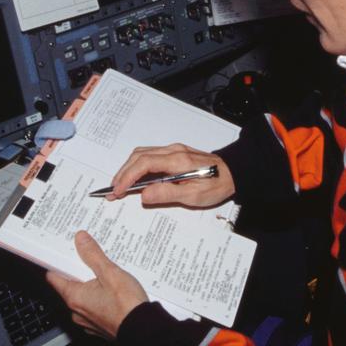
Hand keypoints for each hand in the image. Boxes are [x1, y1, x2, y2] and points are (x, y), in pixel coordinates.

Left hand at [45, 231, 147, 339]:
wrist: (144, 330)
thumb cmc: (127, 306)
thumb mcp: (110, 273)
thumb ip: (93, 255)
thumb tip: (81, 240)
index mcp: (74, 297)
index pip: (54, 277)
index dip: (58, 262)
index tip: (64, 252)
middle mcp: (77, 311)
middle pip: (71, 285)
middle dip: (80, 271)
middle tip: (92, 257)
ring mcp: (88, 320)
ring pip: (85, 296)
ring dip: (93, 284)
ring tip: (108, 273)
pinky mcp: (100, 325)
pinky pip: (95, 306)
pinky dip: (101, 297)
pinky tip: (115, 290)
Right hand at [109, 143, 235, 207]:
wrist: (232, 172)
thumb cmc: (216, 184)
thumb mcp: (193, 195)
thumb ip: (167, 194)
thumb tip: (144, 195)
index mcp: (177, 160)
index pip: (143, 164)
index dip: (127, 177)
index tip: (118, 191)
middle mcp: (173, 151)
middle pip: (138, 156)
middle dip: (122, 173)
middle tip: (113, 191)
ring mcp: (173, 151)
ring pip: (142, 154)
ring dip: (128, 169)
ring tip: (120, 186)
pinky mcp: (175, 154)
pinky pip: (150, 156)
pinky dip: (137, 167)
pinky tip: (135, 179)